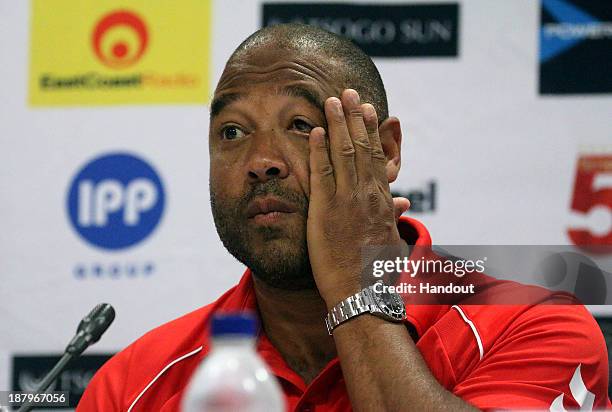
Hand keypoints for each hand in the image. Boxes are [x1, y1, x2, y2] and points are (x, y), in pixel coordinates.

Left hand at [307, 89, 403, 307]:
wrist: (363, 294)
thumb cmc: (378, 272)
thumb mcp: (392, 240)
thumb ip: (393, 216)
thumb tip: (403, 203)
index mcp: (382, 200)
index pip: (376, 157)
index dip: (371, 131)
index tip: (367, 110)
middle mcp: (367, 194)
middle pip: (361, 147)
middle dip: (354, 117)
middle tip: (349, 92)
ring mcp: (346, 200)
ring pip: (343, 153)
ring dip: (337, 124)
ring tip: (332, 101)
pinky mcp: (326, 210)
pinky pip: (321, 173)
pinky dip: (318, 150)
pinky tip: (313, 131)